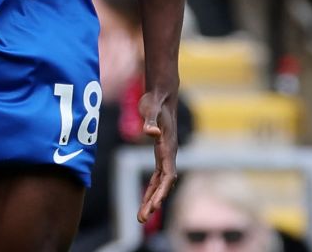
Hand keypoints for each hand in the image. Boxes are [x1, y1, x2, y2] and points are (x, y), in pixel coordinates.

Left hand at [137, 85, 180, 222]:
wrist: (162, 93)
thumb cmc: (155, 101)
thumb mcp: (151, 109)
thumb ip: (150, 121)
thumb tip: (150, 132)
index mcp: (167, 147)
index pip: (167, 175)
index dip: (161, 191)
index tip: (154, 205)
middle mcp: (169, 154)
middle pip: (163, 184)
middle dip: (154, 202)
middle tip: (141, 218)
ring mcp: (165, 154)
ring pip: (160, 182)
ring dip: (152, 199)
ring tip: (142, 216)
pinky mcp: (160, 152)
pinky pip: (157, 176)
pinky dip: (152, 188)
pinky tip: (147, 198)